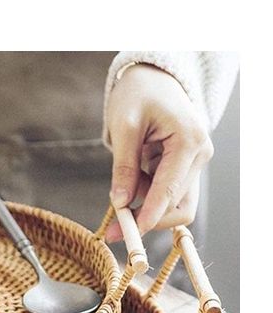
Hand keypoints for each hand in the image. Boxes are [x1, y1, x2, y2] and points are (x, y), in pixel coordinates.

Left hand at [104, 64, 213, 242]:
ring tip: (116, 206)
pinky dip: (147, 200)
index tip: (129, 233)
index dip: (149, 216)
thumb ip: (124, 166)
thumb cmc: (139, 94)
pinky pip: (168, 195)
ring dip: (146, 211)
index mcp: (190, 141)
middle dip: (146, 219)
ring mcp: (195, 163)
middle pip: (177, 206)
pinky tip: (127, 192)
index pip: (170, 191)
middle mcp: (200, 155)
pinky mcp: (185, 169)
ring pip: (174, 205)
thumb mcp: (125, 126)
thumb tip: (120, 202)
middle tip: (113, 230)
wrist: (152, 79)